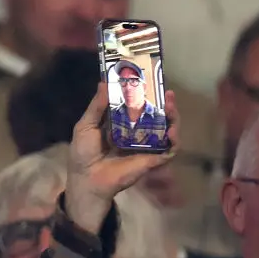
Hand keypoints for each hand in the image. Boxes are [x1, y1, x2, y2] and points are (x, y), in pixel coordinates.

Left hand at [65, 83, 180, 233]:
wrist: (88, 178)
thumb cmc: (84, 153)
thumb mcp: (86, 125)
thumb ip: (97, 105)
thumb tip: (104, 82)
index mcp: (121, 123)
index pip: (138, 104)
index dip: (146, 93)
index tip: (150, 79)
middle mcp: (136, 132)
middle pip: (157, 114)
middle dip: (164, 102)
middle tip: (167, 92)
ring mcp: (146, 146)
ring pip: (167, 128)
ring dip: (173, 117)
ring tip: (171, 106)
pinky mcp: (153, 159)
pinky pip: (170, 149)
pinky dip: (174, 140)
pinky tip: (171, 131)